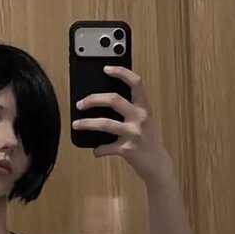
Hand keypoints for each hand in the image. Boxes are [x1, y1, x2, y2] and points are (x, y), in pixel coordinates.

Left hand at [72, 65, 172, 183]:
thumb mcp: (145, 122)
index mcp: (144, 108)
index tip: (106, 68)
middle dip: (93, 99)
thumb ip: (131, 111)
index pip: (135, 83)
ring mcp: (134, 134)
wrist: (158, 166)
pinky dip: (98, 150)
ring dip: (87, 123)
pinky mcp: (127, 150)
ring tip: (76, 124)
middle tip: (81, 103)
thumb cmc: (148, 142)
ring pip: (105, 123)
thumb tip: (104, 103)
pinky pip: (106, 148)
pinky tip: (96, 150)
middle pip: (113, 99)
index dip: (121, 72)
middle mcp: (140, 118)